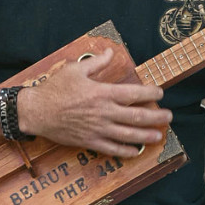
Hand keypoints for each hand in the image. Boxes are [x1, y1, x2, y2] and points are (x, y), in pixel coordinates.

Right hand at [14, 46, 171, 156]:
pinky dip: (125, 151)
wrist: (36, 111)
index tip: (159, 92)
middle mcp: (103, 113)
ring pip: (128, 135)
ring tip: (159, 135)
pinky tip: (135, 150)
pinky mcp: (89, 141)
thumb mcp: (75, 69)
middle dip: (156, 117)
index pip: (134, 94)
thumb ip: (97, 62)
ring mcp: (97, 129)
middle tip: (169, 116)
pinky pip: (112, 149)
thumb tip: (110, 53)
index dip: (151, 93)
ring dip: (146, 135)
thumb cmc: (54, 89)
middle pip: (137, 117)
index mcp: (102, 93)